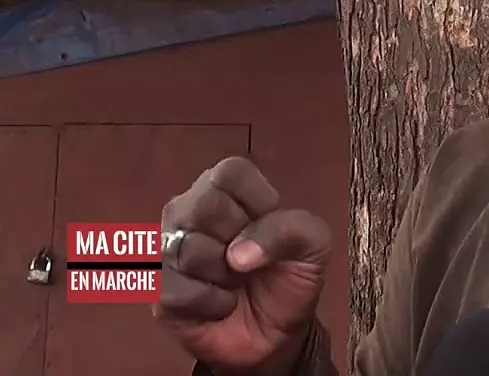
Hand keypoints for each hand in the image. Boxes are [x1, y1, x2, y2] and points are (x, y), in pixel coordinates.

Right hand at [153, 157, 331, 372]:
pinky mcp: (157, 289)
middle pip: (204, 207)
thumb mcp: (313, 244)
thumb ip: (290, 229)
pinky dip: (212, 303)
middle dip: (241, 241)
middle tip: (250, 259)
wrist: (277, 333)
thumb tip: (238, 253)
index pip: (229, 172)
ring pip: (189, 250)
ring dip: (227, 276)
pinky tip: (221, 304)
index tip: (270, 225)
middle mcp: (190, 210)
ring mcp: (167, 249)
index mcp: (228, 189)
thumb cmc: (290, 275)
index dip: (256, 201)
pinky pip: (177, 289)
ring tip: (236, 281)